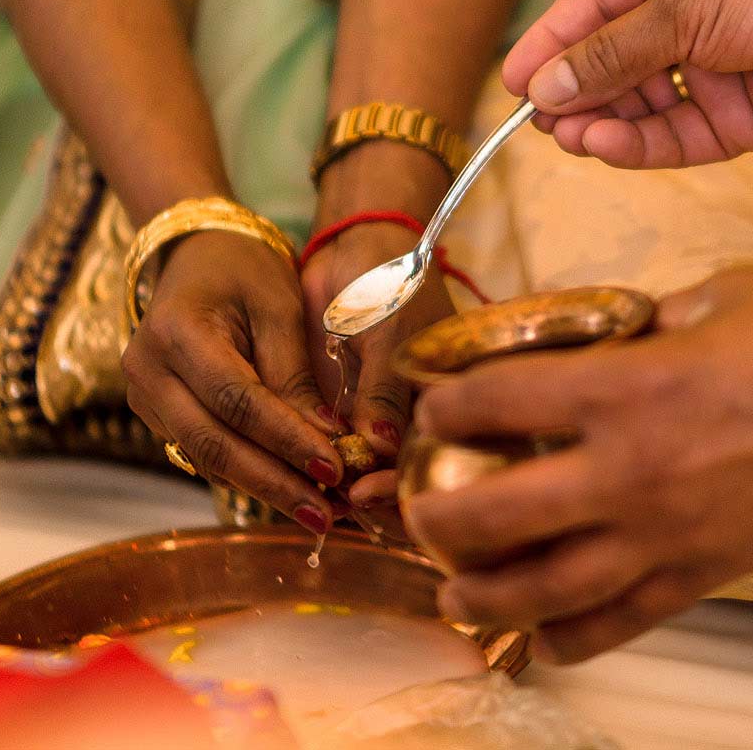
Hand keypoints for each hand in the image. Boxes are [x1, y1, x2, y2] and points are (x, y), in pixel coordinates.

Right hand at [124, 229, 343, 532]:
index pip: (236, 400)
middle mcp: (147, 371)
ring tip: (319, 512)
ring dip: (264, 488)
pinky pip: (204, 453)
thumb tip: (326, 442)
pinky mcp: (157, 415)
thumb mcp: (279, 306)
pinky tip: (291, 492)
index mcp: (176, 332)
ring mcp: (144, 398)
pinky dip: (249, 474)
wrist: (196, 256)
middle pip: (213, 442)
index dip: (285, 438)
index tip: (334, 466)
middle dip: (274, 482)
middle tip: (327, 512)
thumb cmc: (245, 270)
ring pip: (206, 458)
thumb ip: (295, 373)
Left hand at [300, 220, 455, 516]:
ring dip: (346, 494)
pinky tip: (302, 479)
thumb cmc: (389, 282)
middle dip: (375, 500)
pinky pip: (341, 459)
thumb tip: (382, 450)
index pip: (439, 462)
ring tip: (317, 497)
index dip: (405, 486)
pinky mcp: (349, 419)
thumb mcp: (392, 330)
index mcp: (450, 403)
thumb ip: (385, 390)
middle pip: (408, 483)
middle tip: (340, 499)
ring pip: (373, 479)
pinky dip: (323, 473)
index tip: (366, 490)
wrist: (355, 251)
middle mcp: (422, 421)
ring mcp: (385, 424)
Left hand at [403, 271, 752, 662]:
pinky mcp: (705, 573)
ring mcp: (663, 534)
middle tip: (422, 511)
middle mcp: (625, 471)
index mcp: (620, 388)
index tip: (433, 410)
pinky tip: (542, 638)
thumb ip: (653, 320)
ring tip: (455, 595)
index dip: (443, 406)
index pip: (492, 402)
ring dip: (483, 597)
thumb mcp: (716, 296)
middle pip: (490, 516)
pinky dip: (570, 639)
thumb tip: (623, 331)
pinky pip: (621, 622)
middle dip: (436, 519)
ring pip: (542, 590)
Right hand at [502, 0, 752, 169]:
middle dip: (575, 90)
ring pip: (643, 105)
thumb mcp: (684, 6)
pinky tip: (608, 146)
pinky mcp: (744, 119)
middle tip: (540, 121)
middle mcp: (692, 16)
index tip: (512, 82)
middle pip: (613, 60)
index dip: (551, 41)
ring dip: (604, 121)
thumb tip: (547, 87)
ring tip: (571, 136)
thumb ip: (613, 51)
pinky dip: (642, 144)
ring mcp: (717, 70)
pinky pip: (679, 137)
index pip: (593, 4)